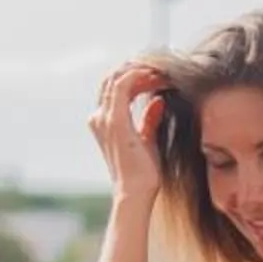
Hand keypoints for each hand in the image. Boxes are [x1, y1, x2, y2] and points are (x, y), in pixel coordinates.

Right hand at [89, 60, 167, 203]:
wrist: (136, 192)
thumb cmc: (143, 172)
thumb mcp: (148, 140)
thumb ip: (150, 119)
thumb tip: (158, 101)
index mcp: (104, 122)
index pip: (115, 87)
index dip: (136, 76)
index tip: (158, 76)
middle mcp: (99, 118)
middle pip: (113, 78)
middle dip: (138, 69)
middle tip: (162, 69)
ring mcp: (105, 119)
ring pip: (118, 78)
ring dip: (142, 71)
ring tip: (163, 73)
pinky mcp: (115, 121)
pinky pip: (124, 85)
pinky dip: (141, 77)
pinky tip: (158, 78)